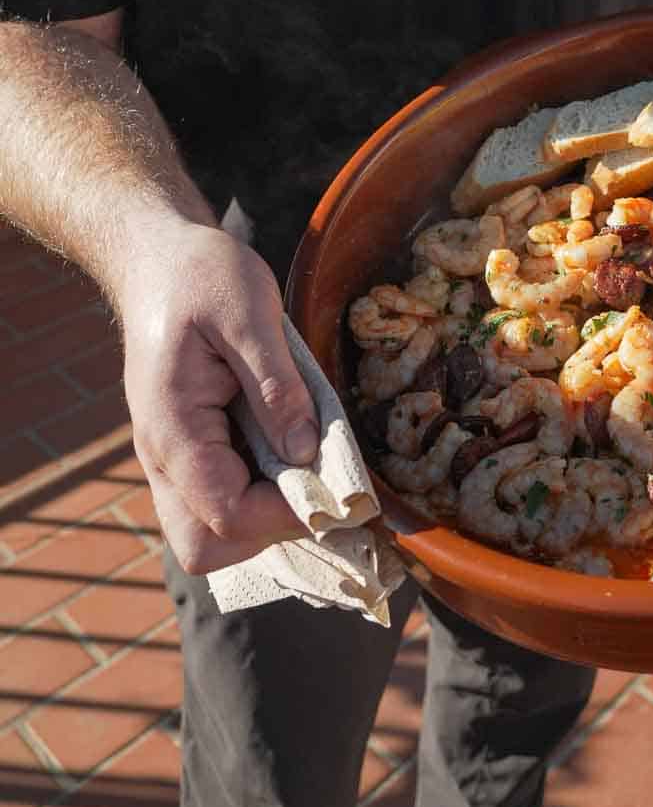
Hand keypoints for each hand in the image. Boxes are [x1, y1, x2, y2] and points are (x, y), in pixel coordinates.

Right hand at [121, 224, 318, 572]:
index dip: (287, 515)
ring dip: (264, 516)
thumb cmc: (202, 277)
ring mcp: (169, 457)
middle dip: (269, 532)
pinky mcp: (187, 449)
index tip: (340, 490)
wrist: (158, 260)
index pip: (226, 515)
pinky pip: (216, 498)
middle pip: (205, 546)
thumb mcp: (249, 313)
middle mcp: (161, 456)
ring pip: (208, 531)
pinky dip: (257, 495)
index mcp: (172, 427)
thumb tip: (307, 454)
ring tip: (313, 469)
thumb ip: (277, 387)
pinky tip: (293, 453)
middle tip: (321, 486)